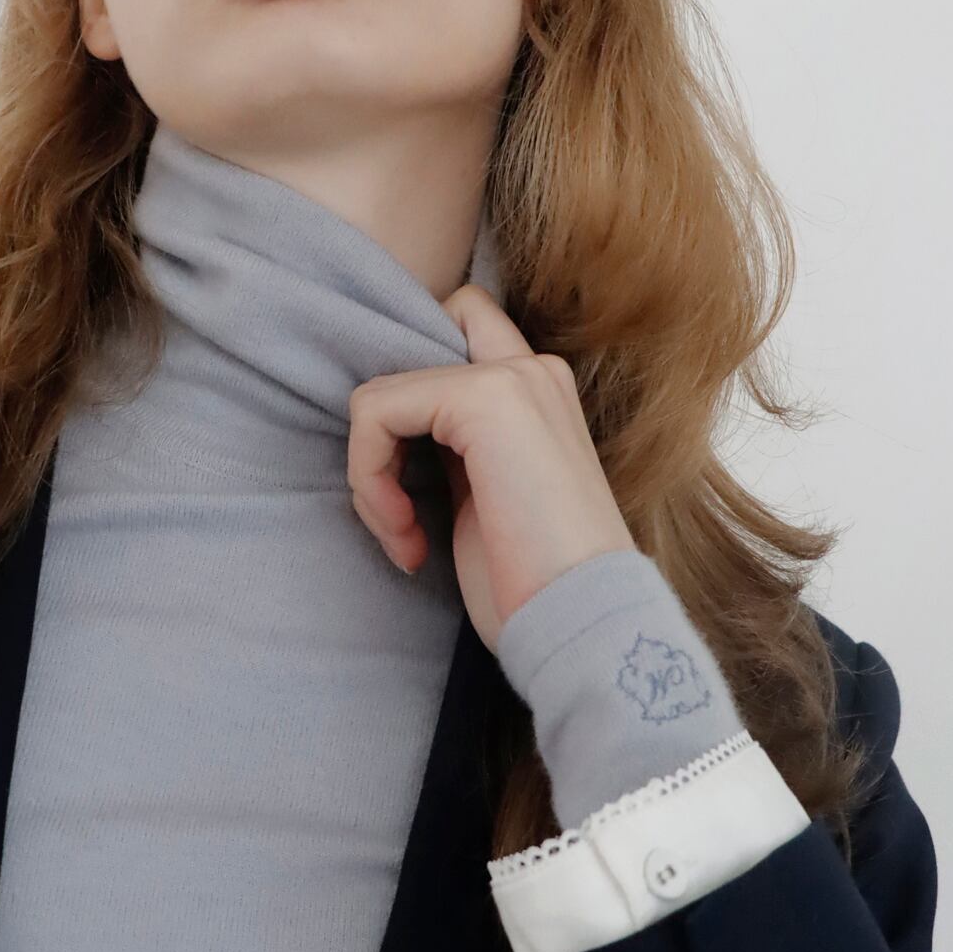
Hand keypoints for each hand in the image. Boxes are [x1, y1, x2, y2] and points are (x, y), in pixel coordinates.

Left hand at [347, 284, 636, 655]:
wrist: (583, 622)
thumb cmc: (534, 585)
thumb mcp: (487, 497)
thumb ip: (456, 448)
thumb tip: (387, 432)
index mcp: (538, 394)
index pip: (456, 333)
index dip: (410, 394)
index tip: (407, 484)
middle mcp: (531, 370)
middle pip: (421, 329)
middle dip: (382, 422)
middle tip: (397, 508)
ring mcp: (511, 378)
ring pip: (380, 393)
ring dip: (370, 475)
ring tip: (406, 537)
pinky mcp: (483, 398)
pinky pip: (375, 413)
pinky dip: (369, 481)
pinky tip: (407, 537)